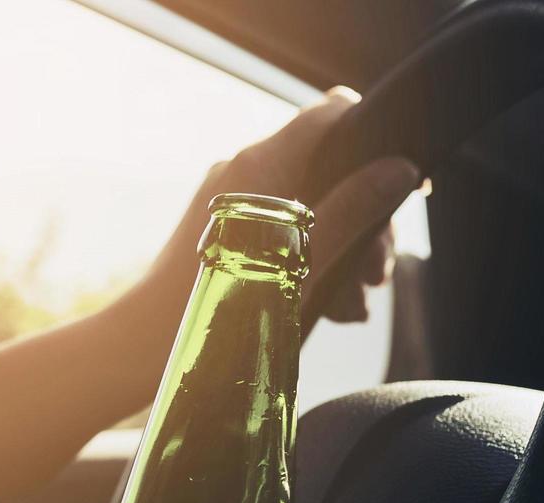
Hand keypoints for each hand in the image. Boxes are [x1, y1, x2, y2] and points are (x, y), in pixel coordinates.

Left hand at [138, 87, 420, 326]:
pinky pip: (283, 234)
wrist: (141, 348)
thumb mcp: (302, 264)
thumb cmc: (215, 309)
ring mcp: (233, 205)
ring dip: (343, 254)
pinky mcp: (227, 235)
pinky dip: (311, 264)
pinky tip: (329, 310)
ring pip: (311, 209)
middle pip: (330, 170)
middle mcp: (244, 174)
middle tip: (376, 275)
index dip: (375, 135)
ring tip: (351, 309)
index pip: (331, 114)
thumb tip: (400, 172)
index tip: (402, 181)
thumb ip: (353, 212)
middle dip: (364, 220)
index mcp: (261, 165)